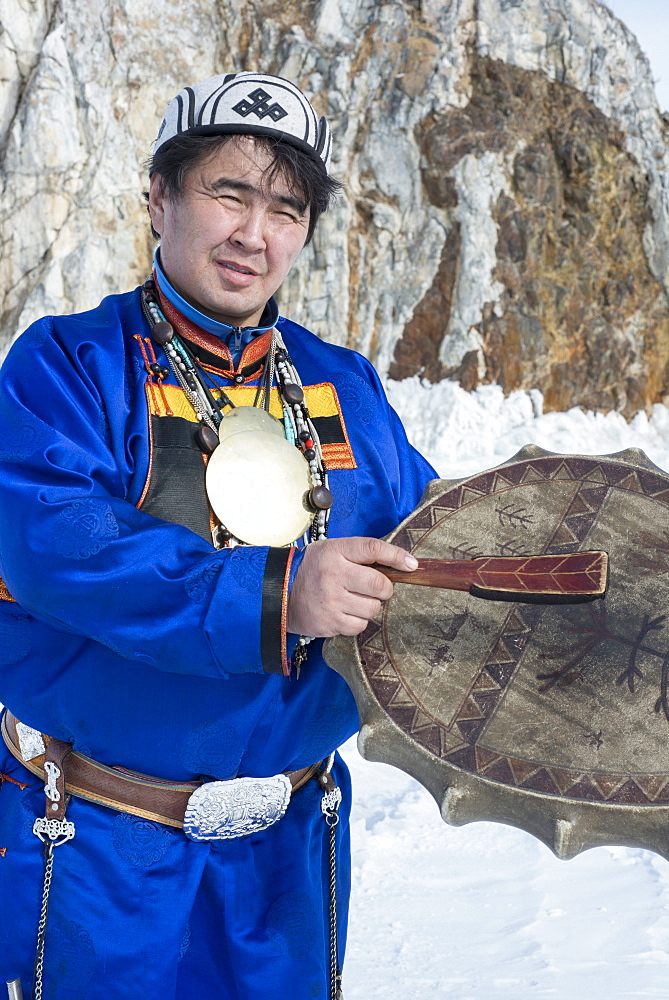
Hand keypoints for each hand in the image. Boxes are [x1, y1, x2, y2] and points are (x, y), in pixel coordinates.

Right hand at [287, 536, 417, 637]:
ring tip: (354, 600)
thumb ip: (360, 555)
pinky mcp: (329, 622)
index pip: (373, 549)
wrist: (278, 593)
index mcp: (335, 552)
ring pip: (373, 608)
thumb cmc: (312, 570)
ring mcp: (331, 600)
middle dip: (385, 588)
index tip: (411, 564)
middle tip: (377, 588)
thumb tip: (400, 564)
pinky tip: (345, 612)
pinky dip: (358, 621)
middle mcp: (333, 575)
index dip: (396, 556)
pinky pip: (360, 626)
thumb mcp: (331, 551)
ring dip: (370, 606)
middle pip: (380, 584)